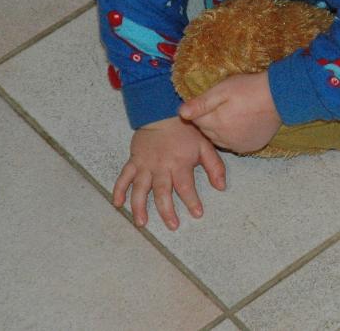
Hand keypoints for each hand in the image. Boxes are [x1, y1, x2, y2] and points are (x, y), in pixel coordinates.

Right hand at [113, 116, 225, 230]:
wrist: (163, 113)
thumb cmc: (186, 131)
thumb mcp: (205, 145)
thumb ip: (214, 166)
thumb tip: (221, 187)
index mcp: (179, 163)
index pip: (185, 187)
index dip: (191, 201)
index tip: (197, 214)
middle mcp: (161, 167)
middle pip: (162, 192)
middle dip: (167, 211)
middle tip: (173, 226)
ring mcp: (145, 165)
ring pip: (140, 189)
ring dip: (139, 207)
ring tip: (142, 223)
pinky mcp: (134, 161)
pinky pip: (124, 177)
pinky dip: (119, 190)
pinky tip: (118, 203)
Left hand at [178, 72, 281, 154]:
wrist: (279, 96)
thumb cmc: (249, 89)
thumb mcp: (223, 90)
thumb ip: (201, 103)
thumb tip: (181, 113)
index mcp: (216, 124)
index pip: (195, 121)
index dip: (200, 110)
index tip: (211, 100)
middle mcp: (225, 140)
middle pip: (207, 132)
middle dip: (209, 121)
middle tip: (223, 106)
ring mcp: (239, 145)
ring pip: (219, 139)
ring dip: (221, 130)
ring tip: (232, 114)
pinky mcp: (251, 147)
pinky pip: (235, 144)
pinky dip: (234, 136)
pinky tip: (242, 123)